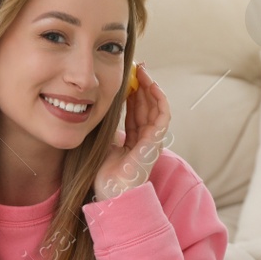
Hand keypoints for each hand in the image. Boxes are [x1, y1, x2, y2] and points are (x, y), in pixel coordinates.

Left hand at [94, 63, 169, 200]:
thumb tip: (97, 105)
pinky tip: (151, 85)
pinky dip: (159, 99)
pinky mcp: (156, 141)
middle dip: (142, 85)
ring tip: (142, 71)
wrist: (110, 192)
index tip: (126, 77)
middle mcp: (145, 139)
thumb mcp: (102, 141)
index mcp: (133, 140)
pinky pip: (163, 115)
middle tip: (136, 67)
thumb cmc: (103, 173)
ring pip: (155, 107)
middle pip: (147, 106)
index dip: (133, 93)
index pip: (136, 111)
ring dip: (150, 87)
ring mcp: (152, 140)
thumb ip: (106, 126)